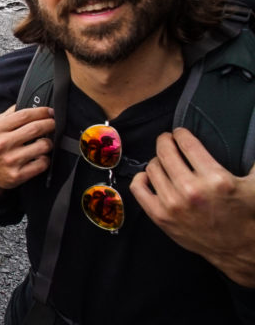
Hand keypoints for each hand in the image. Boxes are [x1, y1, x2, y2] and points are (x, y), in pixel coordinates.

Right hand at [0, 105, 54, 196]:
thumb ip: (8, 115)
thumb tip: (28, 103)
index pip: (24, 115)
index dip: (41, 112)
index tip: (49, 112)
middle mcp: (2, 144)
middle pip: (36, 128)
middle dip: (50, 124)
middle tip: (53, 124)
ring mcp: (11, 160)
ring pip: (43, 146)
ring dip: (48, 143)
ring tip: (45, 142)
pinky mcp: (18, 174)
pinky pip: (42, 163)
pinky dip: (45, 159)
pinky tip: (40, 157)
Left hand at [130, 128, 254, 287]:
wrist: (237, 249)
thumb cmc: (246, 216)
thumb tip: (252, 137)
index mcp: (216, 179)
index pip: (187, 143)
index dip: (181, 133)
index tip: (180, 133)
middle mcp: (192, 190)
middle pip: (165, 152)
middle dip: (165, 141)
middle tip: (167, 140)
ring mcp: (173, 204)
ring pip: (152, 167)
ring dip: (157, 160)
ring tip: (164, 161)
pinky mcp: (160, 217)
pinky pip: (138, 189)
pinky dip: (141, 179)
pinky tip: (149, 176)